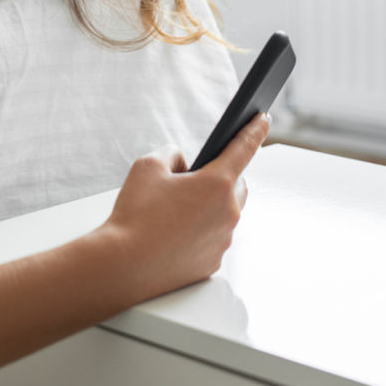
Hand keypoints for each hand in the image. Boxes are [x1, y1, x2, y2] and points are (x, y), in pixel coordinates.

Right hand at [99, 113, 269, 300]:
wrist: (123, 266)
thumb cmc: (135, 216)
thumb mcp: (148, 167)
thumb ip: (172, 154)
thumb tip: (183, 164)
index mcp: (216, 184)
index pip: (244, 148)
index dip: (255, 129)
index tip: (263, 118)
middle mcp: (227, 213)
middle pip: (236, 186)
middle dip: (220, 178)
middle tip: (191, 180)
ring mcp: (222, 241)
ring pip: (224, 214)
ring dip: (208, 207)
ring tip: (175, 211)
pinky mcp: (211, 263)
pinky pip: (212, 239)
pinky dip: (199, 232)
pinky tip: (173, 234)